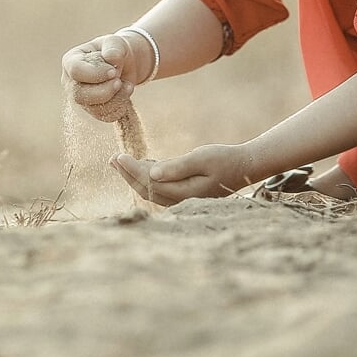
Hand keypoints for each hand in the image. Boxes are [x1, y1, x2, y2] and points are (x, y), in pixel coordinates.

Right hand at [60, 35, 148, 121]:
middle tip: (119, 81)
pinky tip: (124, 92)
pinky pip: (106, 116)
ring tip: (126, 84)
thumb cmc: (114, 50)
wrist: (124, 63)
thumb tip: (111, 57)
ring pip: (94, 109)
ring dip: (116, 98)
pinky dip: (120, 106)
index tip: (113, 71)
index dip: (95, 73)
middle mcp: (71, 82)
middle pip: (79, 95)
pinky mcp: (93, 110)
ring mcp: (81, 98)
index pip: (76, 71)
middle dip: (104, 90)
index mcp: (70, 61)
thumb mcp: (115, 42)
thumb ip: (113, 46)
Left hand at [111, 144, 259, 205]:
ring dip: (135, 176)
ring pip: (151, 190)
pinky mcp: (185, 193)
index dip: (132, 170)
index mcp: (185, 192)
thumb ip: (177, 167)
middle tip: (112, 159)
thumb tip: (152, 174)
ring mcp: (183, 199)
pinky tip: (143, 165)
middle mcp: (181, 200)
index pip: (150, 183)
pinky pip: (160, 188)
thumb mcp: (202, 158)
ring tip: (119, 162)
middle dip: (128, 174)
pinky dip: (148, 177)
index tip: (119, 156)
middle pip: (146, 190)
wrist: (244, 167)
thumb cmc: (224, 159)